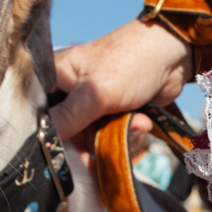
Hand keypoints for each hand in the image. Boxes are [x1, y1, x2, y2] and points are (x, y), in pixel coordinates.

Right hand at [49, 20, 190, 142]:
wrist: (175, 55)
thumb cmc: (131, 62)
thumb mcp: (95, 93)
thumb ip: (66, 120)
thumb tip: (39, 142)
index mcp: (52, 79)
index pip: (36, 116)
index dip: (48, 139)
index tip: (66, 155)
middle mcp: (67, 94)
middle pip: (65, 137)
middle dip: (93, 143)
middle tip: (111, 141)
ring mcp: (90, 108)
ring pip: (91, 142)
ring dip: (117, 139)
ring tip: (138, 122)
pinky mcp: (111, 116)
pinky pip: (111, 140)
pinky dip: (129, 136)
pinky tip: (144, 121)